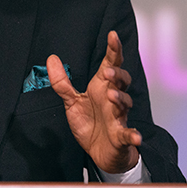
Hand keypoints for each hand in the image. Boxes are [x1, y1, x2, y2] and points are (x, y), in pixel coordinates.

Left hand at [47, 31, 140, 173]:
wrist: (100, 152)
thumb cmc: (90, 123)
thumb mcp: (72, 102)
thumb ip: (62, 82)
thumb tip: (51, 58)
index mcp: (102, 88)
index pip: (110, 65)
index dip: (113, 50)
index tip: (112, 35)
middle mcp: (113, 99)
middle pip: (122, 81)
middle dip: (117, 75)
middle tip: (107, 72)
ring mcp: (119, 117)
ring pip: (125, 104)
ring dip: (120, 99)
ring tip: (111, 95)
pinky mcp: (121, 136)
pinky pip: (128, 134)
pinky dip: (133, 135)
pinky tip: (135, 136)